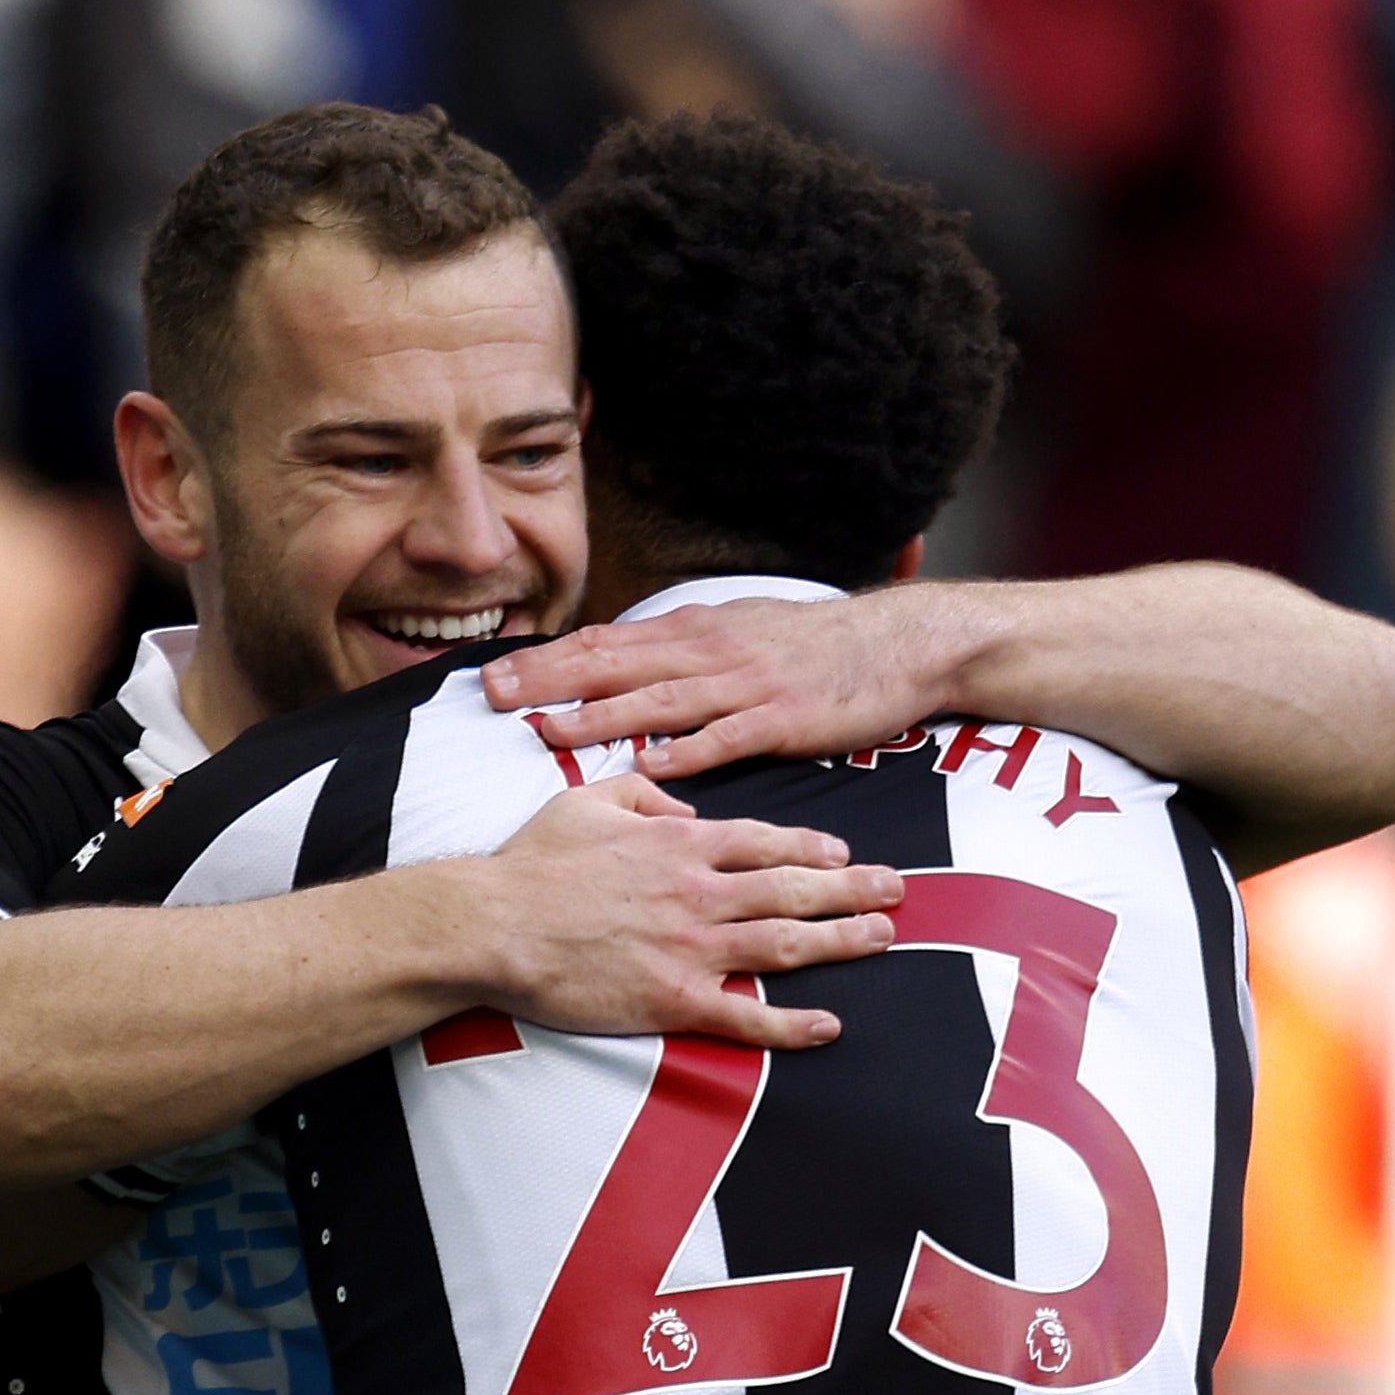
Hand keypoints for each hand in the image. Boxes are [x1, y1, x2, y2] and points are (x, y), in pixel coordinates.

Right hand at [468, 773, 901, 1045]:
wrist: (493, 924)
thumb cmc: (531, 864)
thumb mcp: (586, 801)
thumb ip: (645, 796)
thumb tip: (684, 812)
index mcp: (679, 845)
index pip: (764, 843)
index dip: (811, 849)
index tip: (844, 855)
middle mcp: (698, 893)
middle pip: (793, 888)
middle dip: (852, 889)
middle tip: (898, 890)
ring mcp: (691, 948)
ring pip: (784, 943)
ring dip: (841, 941)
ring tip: (882, 938)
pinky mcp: (673, 1000)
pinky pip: (746, 1014)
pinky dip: (791, 1023)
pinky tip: (828, 1025)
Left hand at [487, 589, 967, 782]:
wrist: (899, 645)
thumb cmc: (818, 645)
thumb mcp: (741, 630)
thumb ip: (684, 650)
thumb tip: (626, 665)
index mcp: (696, 630)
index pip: (606, 642)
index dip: (548, 658)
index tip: (496, 673)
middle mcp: (711, 650)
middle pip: (615, 664)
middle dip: (550, 679)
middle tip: (494, 694)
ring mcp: (746, 684)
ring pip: (659, 699)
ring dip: (602, 715)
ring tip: (551, 729)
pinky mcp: (782, 718)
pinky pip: (726, 736)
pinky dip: (686, 750)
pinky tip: (650, 764)